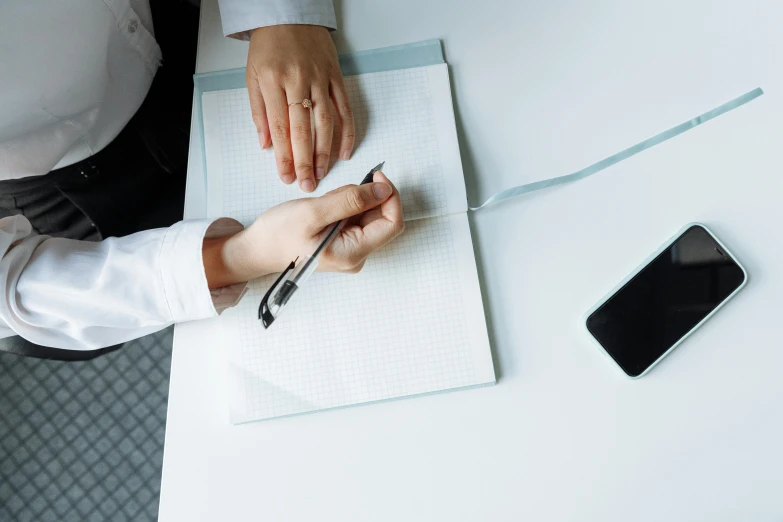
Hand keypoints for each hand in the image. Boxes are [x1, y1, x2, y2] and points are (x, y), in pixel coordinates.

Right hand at [203, 172, 403, 288]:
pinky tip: (324, 208)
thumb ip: (351, 200)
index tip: (376, 175)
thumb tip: (383, 190)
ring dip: (352, 201)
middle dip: (365, 197)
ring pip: (367, 215)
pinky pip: (355, 218)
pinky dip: (344, 206)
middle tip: (335, 193)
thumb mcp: (313, 212)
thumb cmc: (279, 234)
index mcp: (353, 253)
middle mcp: (357, 256)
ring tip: (324, 204)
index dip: (389, 195)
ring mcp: (351, 250)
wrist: (257, 248)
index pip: (392, 223)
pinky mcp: (344, 242)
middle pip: (381, 218)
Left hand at [246, 25, 354, 191]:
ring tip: (323, 173)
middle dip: (305, 161)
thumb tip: (266, 145)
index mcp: (273, 82)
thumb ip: (259, 112)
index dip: (284, 156)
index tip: (287, 177)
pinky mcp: (335, 76)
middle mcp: (298, 81)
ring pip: (325, 122)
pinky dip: (348, 131)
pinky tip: (345, 151)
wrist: (288, 14)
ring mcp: (319, 79)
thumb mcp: (253, 76)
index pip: (280, 128)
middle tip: (307, 184)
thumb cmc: (268, 47)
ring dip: (325, 151)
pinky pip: (344, 108)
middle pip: (303, 130)